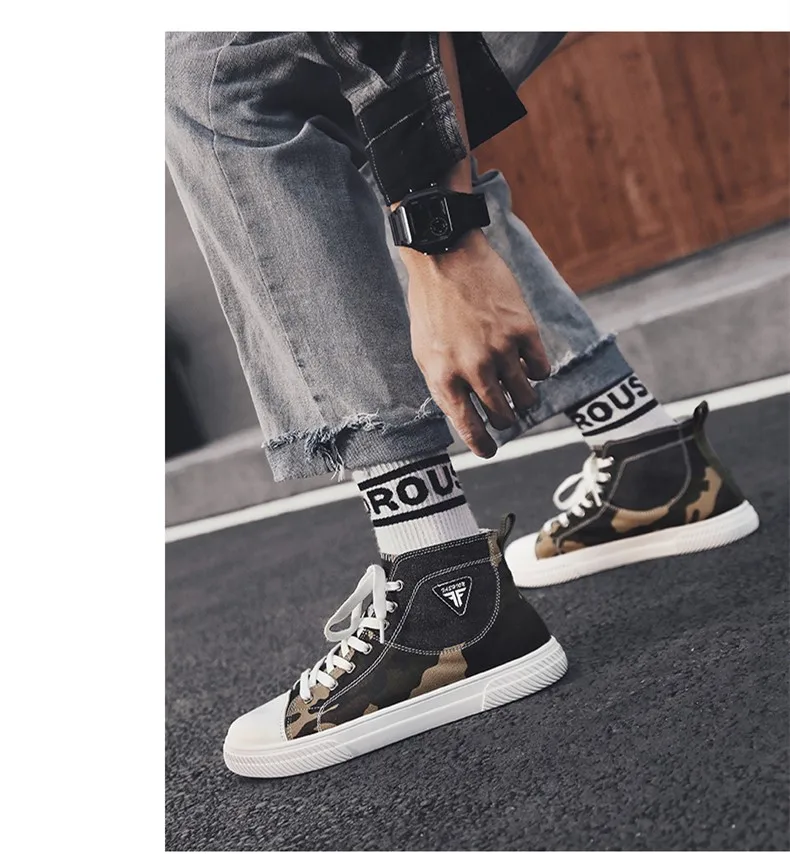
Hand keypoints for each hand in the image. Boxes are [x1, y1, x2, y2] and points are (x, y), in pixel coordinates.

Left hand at [405, 229, 550, 458]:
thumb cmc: (430, 306)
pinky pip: (541, 369)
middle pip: (502, 414)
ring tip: (520, 392)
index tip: (490, 450)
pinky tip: (528, 363)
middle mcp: (473, 369)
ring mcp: (500, 349)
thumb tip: (467, 414)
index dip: (482, 444)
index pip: (468, 426)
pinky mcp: (523, 329)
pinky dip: (537, 371)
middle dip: (506, 419)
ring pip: (527, 396)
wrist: (445, 256)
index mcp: (443, 377)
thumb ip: (445, 384)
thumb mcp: (424, 352)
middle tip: (506, 415)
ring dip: (525, 400)